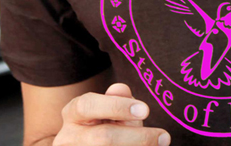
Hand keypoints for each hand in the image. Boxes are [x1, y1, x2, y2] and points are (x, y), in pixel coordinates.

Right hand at [53, 82, 170, 145]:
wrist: (90, 143)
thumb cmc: (104, 122)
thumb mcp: (111, 108)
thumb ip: (118, 100)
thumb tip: (121, 89)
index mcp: (72, 112)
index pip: (88, 105)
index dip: (116, 106)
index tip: (145, 110)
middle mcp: (67, 137)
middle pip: (102, 138)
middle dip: (137, 137)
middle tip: (163, 136)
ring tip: (159, 143)